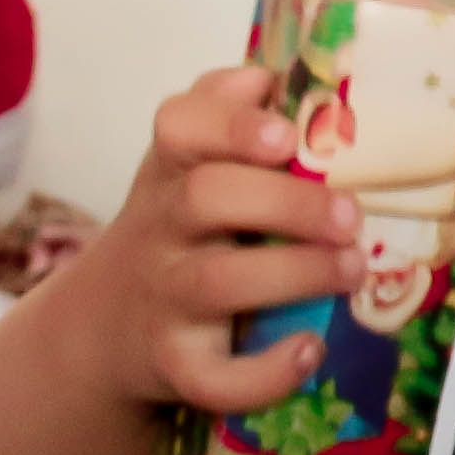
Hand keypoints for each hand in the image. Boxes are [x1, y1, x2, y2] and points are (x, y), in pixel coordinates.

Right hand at [68, 66, 362, 419]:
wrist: (102, 331)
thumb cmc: (177, 233)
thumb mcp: (185, 167)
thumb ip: (224, 113)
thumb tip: (275, 76)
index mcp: (172, 171)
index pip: (177, 127)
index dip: (230, 126)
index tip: (285, 135)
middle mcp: (161, 228)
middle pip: (207, 198)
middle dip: (288, 203)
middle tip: (351, 215)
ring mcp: (164, 298)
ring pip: (217, 282)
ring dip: (295, 273)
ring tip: (351, 269)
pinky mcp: (173, 365)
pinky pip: (211, 378)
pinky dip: (265, 372)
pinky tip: (310, 350)